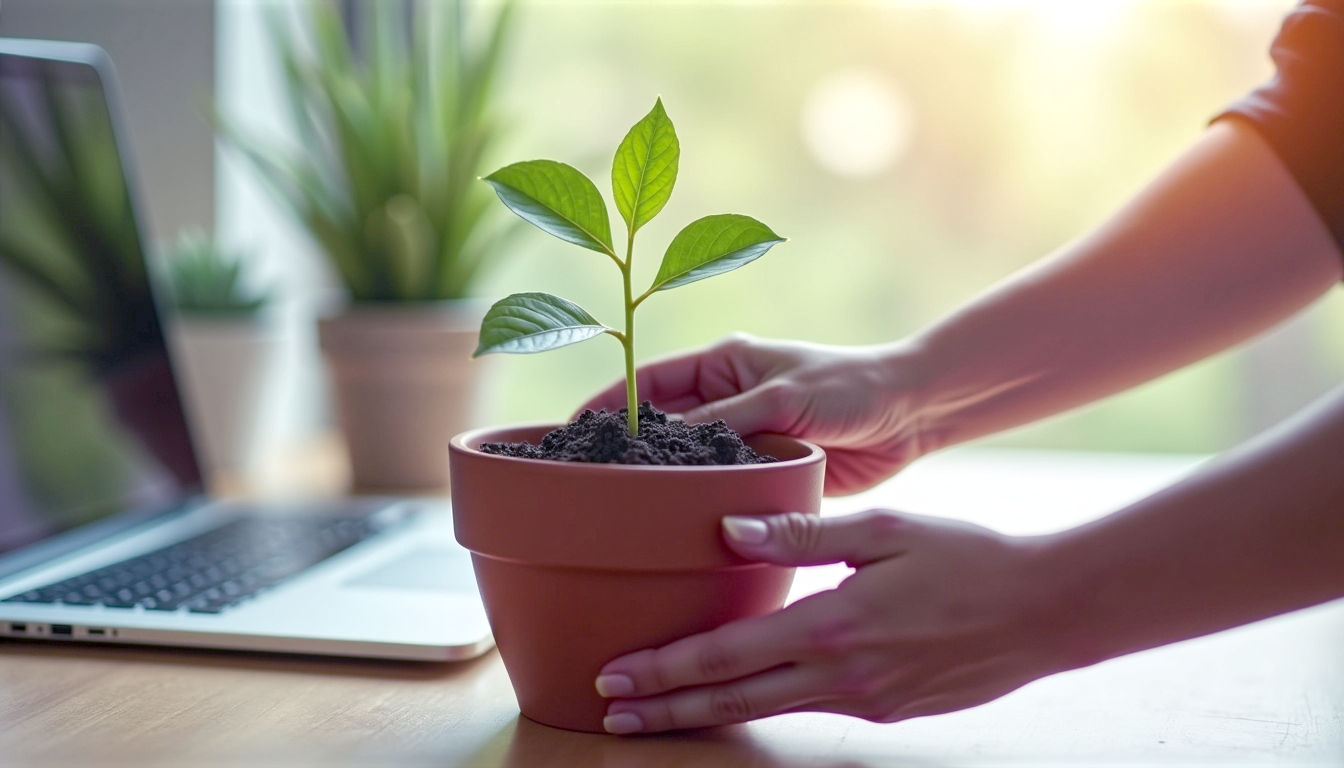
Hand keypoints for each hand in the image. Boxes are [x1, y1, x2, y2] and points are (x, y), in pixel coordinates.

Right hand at [577, 334, 929, 493]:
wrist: (911, 415)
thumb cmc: (850, 387)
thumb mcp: (783, 398)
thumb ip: (725, 421)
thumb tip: (663, 443)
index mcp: (722, 363)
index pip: (648, 381)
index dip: (608, 404)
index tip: (572, 432)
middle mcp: (725, 399)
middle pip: (660, 425)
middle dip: (627, 449)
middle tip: (589, 481)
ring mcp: (743, 437)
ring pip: (688, 462)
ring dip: (663, 481)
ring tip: (622, 509)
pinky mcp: (764, 471)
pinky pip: (720, 488)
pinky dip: (700, 503)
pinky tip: (676, 526)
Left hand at [593, 509, 1065, 732]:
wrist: (1048, 611)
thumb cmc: (968, 557)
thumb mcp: (885, 529)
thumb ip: (803, 532)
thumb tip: (728, 528)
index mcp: (832, 627)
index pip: (727, 655)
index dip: (665, 669)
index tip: (614, 676)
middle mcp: (842, 677)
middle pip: (732, 700)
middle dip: (665, 708)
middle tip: (609, 711)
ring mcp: (865, 703)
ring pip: (766, 712)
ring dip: (706, 713)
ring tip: (656, 716)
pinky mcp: (887, 711)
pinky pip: (810, 708)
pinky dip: (764, 704)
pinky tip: (742, 693)